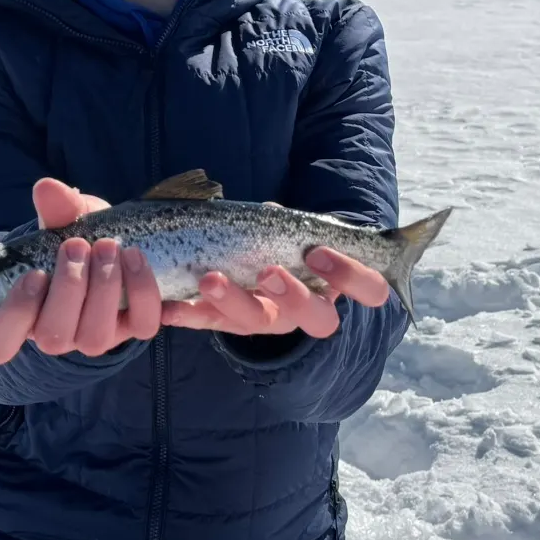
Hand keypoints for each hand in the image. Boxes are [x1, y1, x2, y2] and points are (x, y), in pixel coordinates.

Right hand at [0, 178, 163, 364]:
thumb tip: (47, 188)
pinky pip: (143, 326)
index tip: (33, 274)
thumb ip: (54, 209)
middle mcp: (57, 333)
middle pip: (52, 337)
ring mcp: (94, 336)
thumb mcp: (63, 222)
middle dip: (69, 287)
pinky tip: (140, 260)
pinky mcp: (132, 328)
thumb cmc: (75, 239)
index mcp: (25, 313)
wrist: (114, 243)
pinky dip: (147, 293)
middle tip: (78, 244)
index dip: (14, 316)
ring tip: (110, 246)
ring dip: (105, 288)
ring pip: (96, 338)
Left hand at [159, 246, 391, 337]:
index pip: (368, 289)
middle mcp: (307, 311)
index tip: (317, 252)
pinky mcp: (231, 325)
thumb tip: (272, 213)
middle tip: (267, 273)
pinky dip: (190, 314)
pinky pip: (212, 325)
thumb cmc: (288, 243)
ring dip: (235, 303)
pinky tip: (171, 306)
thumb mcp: (297, 230)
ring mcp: (270, 321)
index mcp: (335, 284)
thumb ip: (289, 224)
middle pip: (316, 318)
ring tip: (210, 279)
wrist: (257, 268)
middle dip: (292, 295)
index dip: (349, 274)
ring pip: (261, 324)